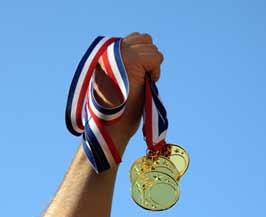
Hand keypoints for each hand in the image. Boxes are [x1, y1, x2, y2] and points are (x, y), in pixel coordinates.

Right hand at [94, 32, 163, 149]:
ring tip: (142, 83)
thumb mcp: (117, 80)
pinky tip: (147, 83)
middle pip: (145, 39)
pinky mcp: (131, 60)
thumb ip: (125, 62)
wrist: (111, 125)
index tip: (139, 75)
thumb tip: (144, 49)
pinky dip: (155, 70)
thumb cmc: (117, 109)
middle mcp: (111, 50)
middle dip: (149, 58)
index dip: (143, 56)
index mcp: (105, 54)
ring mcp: (120, 53)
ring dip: (152, 66)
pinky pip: (155, 57)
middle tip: (143, 79)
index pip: (134, 38)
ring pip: (152, 48)